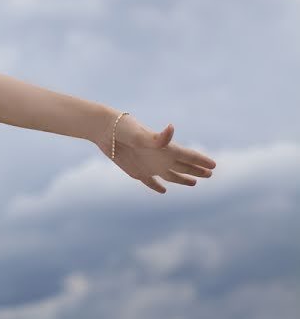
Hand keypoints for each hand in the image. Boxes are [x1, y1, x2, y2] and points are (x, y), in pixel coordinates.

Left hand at [95, 112, 216, 193]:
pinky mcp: (136, 171)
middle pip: (183, 166)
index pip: (188, 156)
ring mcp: (149, 165)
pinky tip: (163, 190)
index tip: (214, 165)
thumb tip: (171, 128)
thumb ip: (157, 137)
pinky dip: (157, 186)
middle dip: (197, 170)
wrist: (104, 129)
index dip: (201, 160)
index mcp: (165, 149)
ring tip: (194, 182)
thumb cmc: (124, 128)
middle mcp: (160, 157)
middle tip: (210, 173)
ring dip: (182, 179)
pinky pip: (150, 182)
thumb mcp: (141, 134)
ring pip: (170, 175)